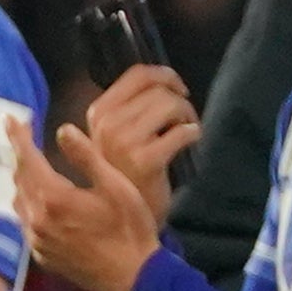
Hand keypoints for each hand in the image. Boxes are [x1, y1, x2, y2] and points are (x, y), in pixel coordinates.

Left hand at [13, 110, 166, 290]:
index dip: (18, 136)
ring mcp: (37, 240)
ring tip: (31, 167)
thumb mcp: (116, 187)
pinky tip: (41, 202)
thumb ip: (87, 157)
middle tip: (24, 139)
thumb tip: (63, 130)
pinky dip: (29, 204)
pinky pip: (26, 222)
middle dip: (20, 156)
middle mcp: (37, 219)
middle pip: (19, 179)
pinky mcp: (42, 255)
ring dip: (22, 181)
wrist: (133, 278)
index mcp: (54, 197)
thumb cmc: (130, 229)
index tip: (9, 118)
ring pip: (19, 201)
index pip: (27, 158)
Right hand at [82, 61, 200, 198]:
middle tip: (186, 117)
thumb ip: (131, 109)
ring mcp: (123, 142)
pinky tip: (192, 139)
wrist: (125, 216)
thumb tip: (165, 80)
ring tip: (188, 129)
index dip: (165, 75)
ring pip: (170, 106)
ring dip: (188, 116)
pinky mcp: (145, 160)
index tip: (178, 88)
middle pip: (158, 90)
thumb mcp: (117, 136)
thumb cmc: (125, 174)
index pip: (137, 74)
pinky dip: (193, 133)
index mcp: (98, 112)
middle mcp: (106, 124)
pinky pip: (181, 132)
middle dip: (180, 100)